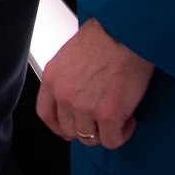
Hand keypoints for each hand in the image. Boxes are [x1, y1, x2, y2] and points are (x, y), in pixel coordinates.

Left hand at [35, 19, 152, 149]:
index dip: (58, 126)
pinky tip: (128, 121)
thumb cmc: (105, 37)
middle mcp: (64, 95)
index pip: (46, 114)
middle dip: (86, 128)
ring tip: (118, 118)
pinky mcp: (108, 115)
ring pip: (90, 138)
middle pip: (69, 130)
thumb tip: (77, 96)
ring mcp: (85, 107)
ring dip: (105, 132)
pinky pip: (112, 140)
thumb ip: (68, 78)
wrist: (126, 33)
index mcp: (53, 79)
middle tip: (102, 121)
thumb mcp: (71, 56)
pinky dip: (122, 134)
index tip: (68, 129)